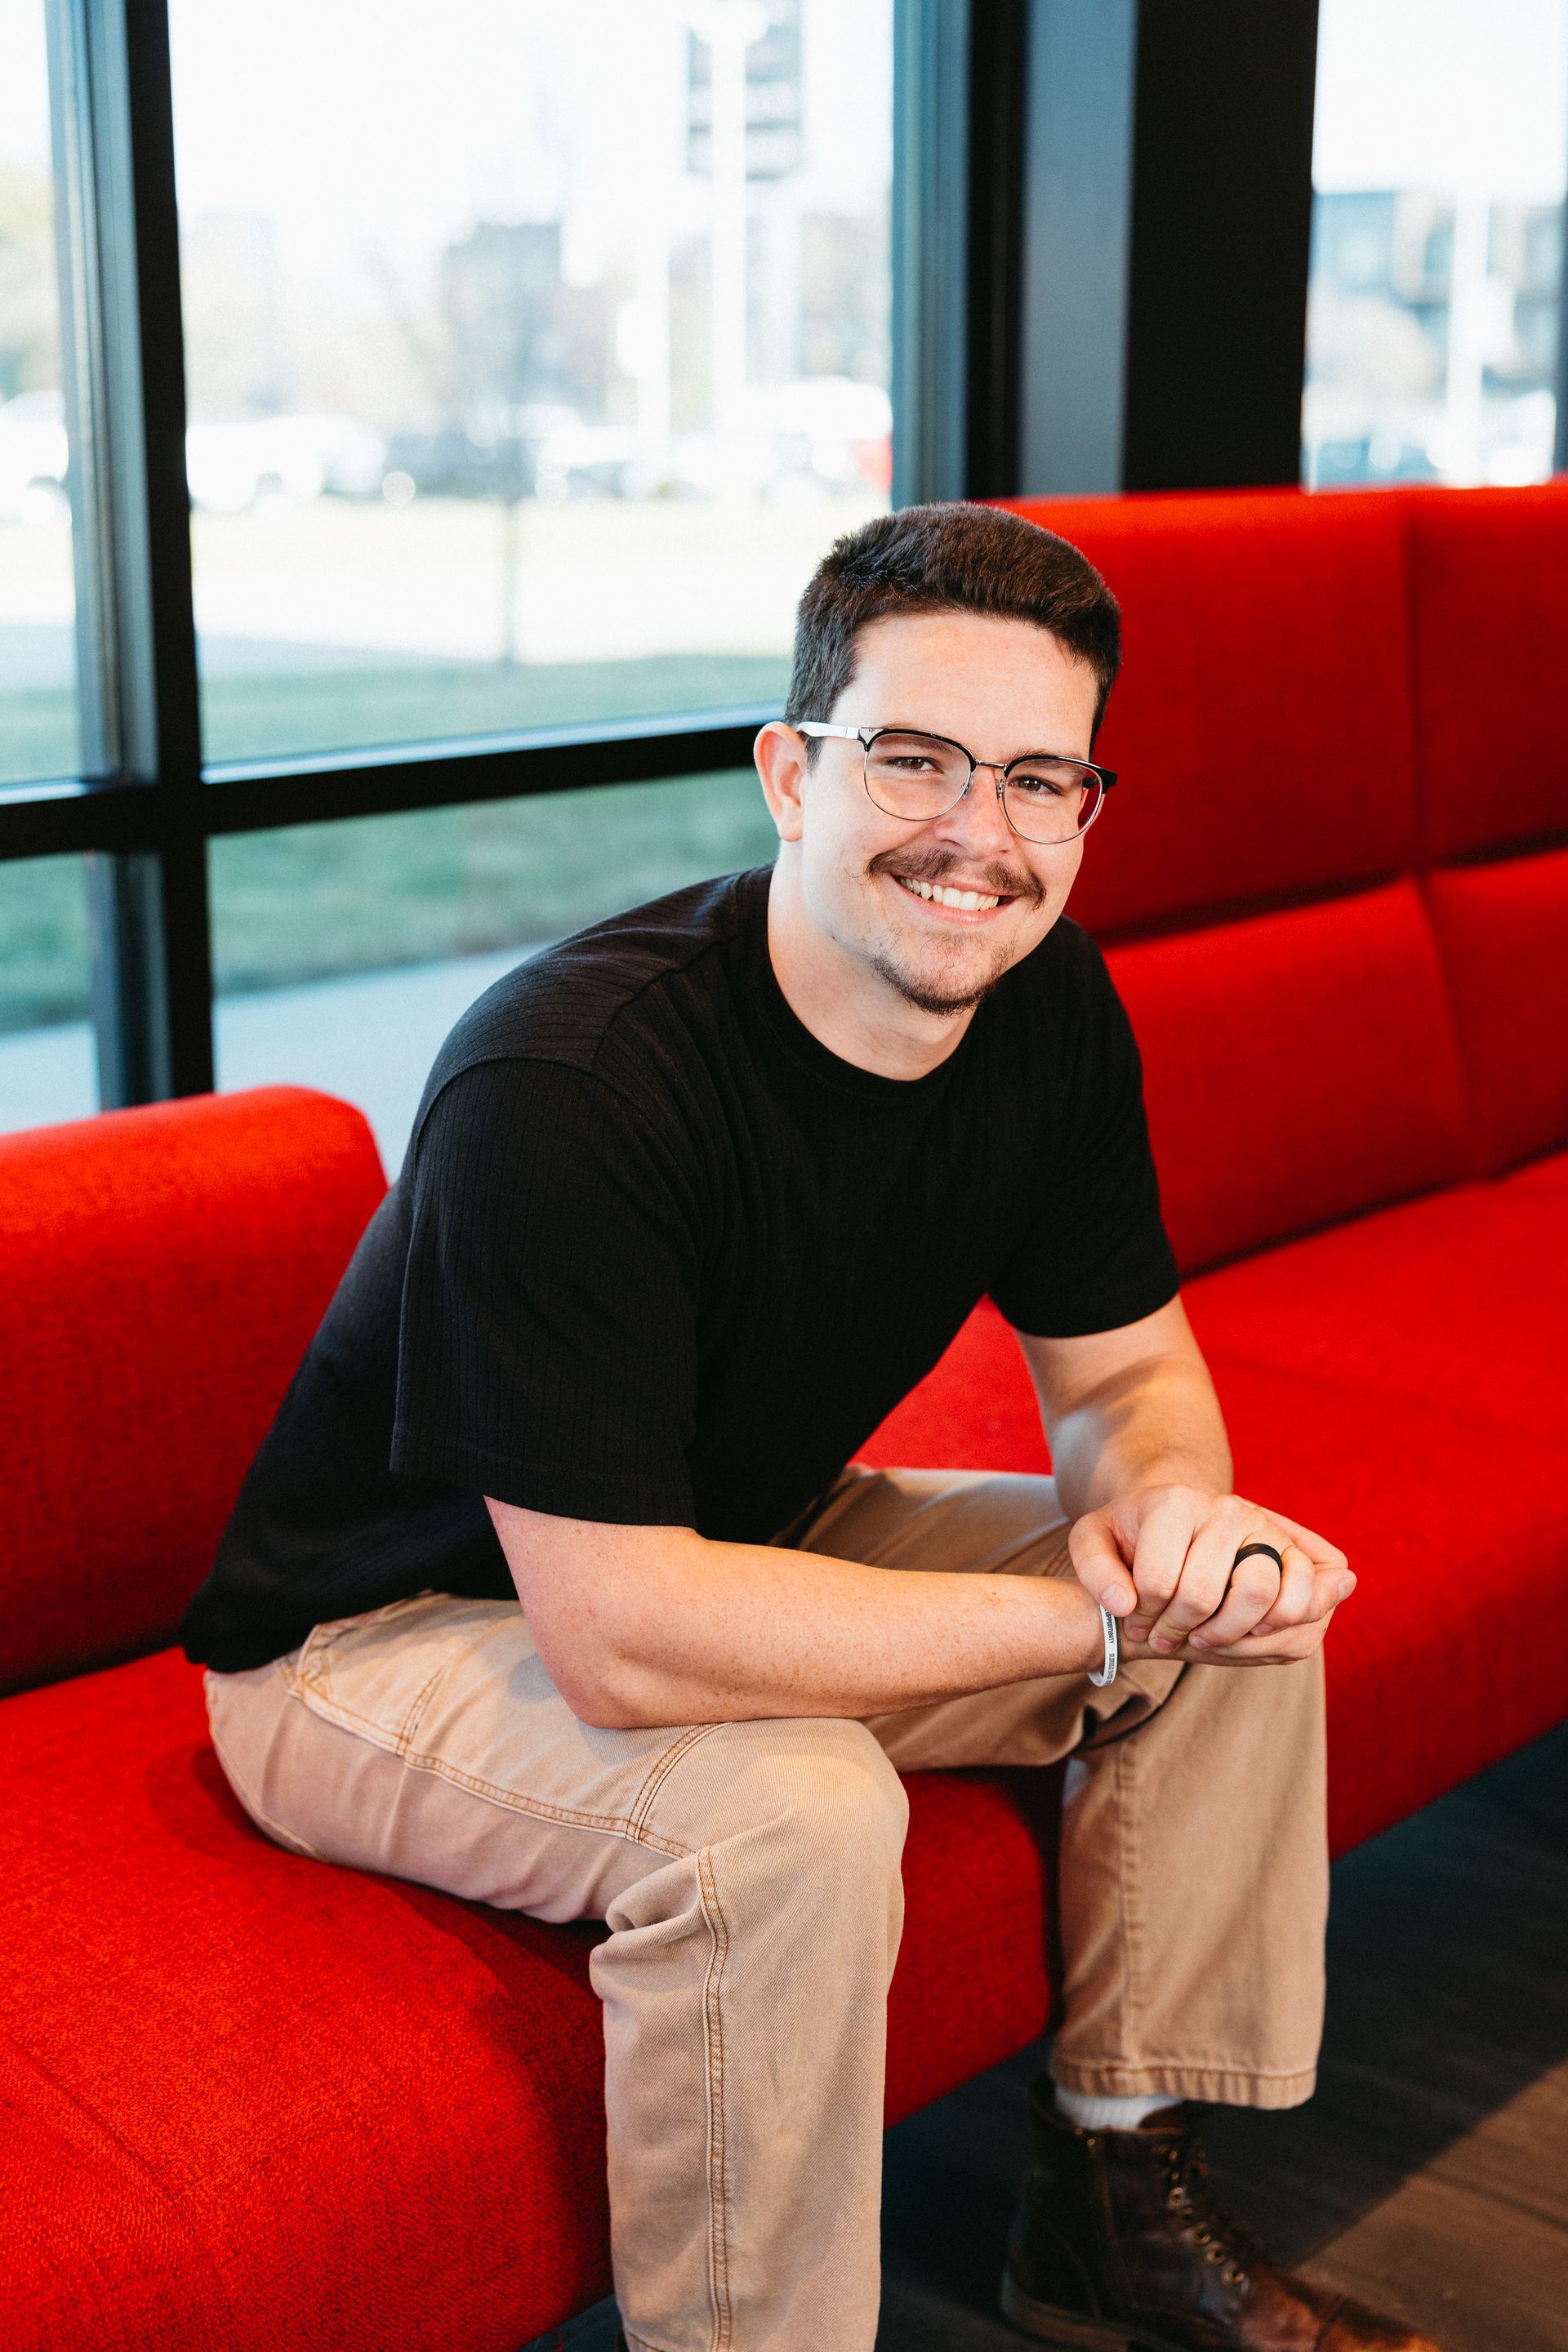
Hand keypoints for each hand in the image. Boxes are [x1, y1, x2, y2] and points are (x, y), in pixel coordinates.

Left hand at [1068, 1484, 1354, 1665]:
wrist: (1180, 1519)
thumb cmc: (1135, 1536)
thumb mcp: (1094, 1540)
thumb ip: (1094, 1570)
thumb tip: (1123, 1605)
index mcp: (1174, 1503)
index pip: (1157, 1581)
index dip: (1141, 1616)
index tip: (1134, 1620)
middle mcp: (1224, 1509)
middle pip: (1203, 1594)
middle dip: (1178, 1630)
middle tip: (1165, 1636)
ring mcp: (1264, 1527)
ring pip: (1259, 1592)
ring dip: (1227, 1633)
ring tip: (1205, 1637)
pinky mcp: (1292, 1550)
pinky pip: (1303, 1593)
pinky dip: (1281, 1623)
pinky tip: (1250, 1631)